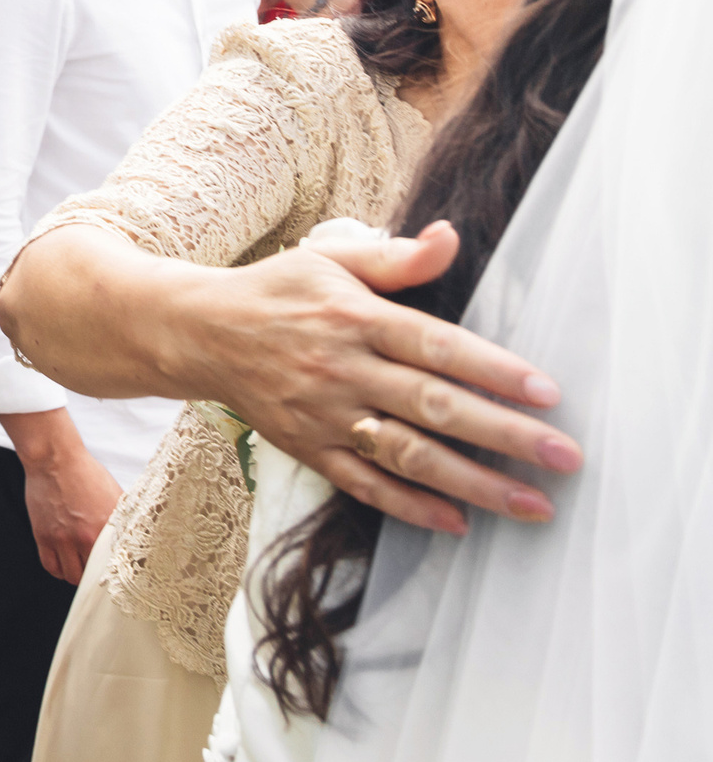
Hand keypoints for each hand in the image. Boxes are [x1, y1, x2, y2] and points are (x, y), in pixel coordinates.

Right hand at [8, 413, 122, 584]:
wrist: (54, 459)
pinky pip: (51, 566)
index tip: (121, 575)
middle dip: (98, 576)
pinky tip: (64, 565)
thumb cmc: (85, 472)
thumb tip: (139, 533)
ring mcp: (61, 538)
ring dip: (78, 577)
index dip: (119, 573)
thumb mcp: (114, 494)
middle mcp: (84, 536)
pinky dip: (59, 571)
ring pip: (72, 576)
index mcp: (106, 527)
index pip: (116, 564)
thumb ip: (124, 518)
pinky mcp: (43, 536)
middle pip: (93, 575)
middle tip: (100, 573)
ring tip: (82, 570)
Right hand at [187, 222, 576, 535]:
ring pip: (406, 453)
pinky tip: (457, 522)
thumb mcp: (330, 260)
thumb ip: (396, 259)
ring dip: (473, 482)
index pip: (435, 345)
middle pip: (432, 406)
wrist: (197, 333)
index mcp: (354, 318)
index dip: (493, 370)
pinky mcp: (307, 447)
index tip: (547, 393)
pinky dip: (409, 506)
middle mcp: (341, 369)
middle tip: (565, 458)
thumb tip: (452, 238)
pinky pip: (362, 484)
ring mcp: (323, 414)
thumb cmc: (275, 290)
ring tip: (531, 504)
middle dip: (504, 435)